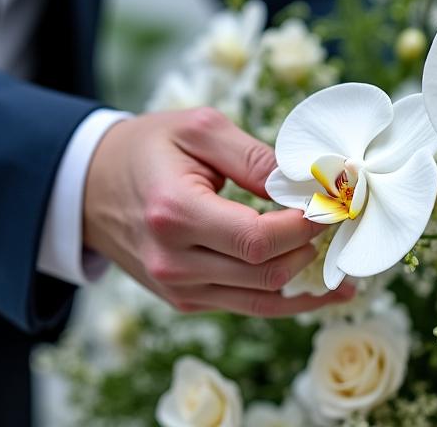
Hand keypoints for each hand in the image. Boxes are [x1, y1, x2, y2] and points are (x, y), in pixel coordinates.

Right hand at [83, 107, 354, 315]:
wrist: (92, 187)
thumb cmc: (145, 149)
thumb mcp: (198, 130)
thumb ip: (254, 157)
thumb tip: (306, 186)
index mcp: (173, 213)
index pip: (258, 239)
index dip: (305, 226)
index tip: (332, 205)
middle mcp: (173, 261)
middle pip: (267, 273)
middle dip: (312, 248)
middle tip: (339, 223)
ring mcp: (177, 288)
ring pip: (263, 299)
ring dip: (308, 281)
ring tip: (344, 267)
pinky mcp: (184, 299)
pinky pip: (246, 306)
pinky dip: (285, 298)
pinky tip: (316, 288)